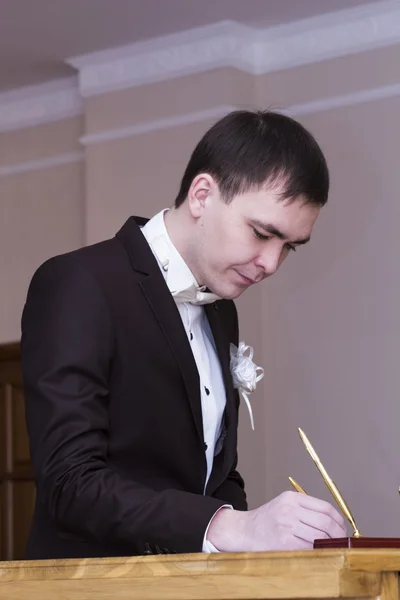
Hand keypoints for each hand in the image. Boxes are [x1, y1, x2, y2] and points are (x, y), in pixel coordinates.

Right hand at [207, 491, 346, 551]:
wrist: (243, 531)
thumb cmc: (266, 520)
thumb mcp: (284, 505)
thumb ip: (305, 510)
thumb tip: (333, 524)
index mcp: (292, 498)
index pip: (325, 508)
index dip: (339, 520)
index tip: (342, 529)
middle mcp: (290, 509)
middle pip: (325, 523)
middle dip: (338, 535)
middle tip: (341, 542)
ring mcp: (287, 526)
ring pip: (319, 537)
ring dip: (329, 545)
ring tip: (331, 549)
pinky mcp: (284, 542)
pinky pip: (309, 548)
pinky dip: (317, 552)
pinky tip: (317, 553)